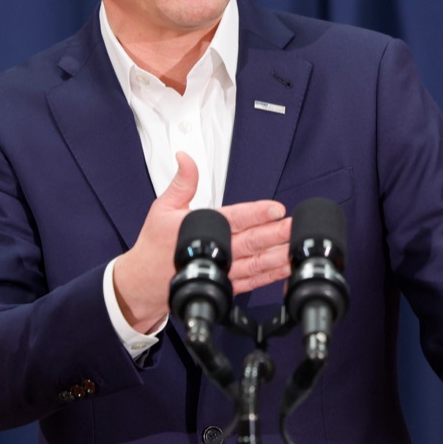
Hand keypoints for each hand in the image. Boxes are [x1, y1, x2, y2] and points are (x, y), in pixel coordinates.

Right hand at [112, 153, 291, 331]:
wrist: (144, 283)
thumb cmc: (154, 246)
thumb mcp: (162, 207)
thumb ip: (182, 182)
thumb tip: (185, 157)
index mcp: (201, 228)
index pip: (234, 218)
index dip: (257, 213)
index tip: (276, 209)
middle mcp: (216, 251)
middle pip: (251, 241)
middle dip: (277, 234)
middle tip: (295, 226)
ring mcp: (223, 271)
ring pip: (257, 263)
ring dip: (279, 255)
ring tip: (298, 247)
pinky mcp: (227, 286)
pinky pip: (254, 281)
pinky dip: (272, 276)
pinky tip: (286, 267)